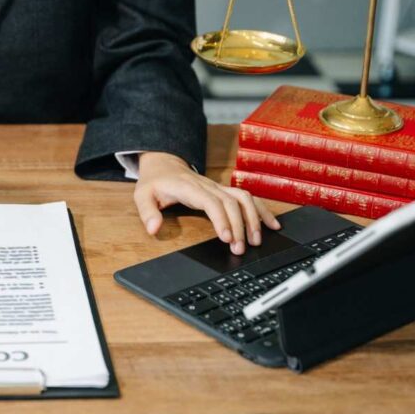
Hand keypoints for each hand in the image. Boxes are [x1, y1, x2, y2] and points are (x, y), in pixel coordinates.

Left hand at [133, 152, 280, 254]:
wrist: (164, 164)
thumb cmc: (155, 182)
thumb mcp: (142, 195)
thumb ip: (147, 212)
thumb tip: (153, 228)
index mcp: (190, 187)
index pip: (211, 202)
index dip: (221, 219)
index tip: (227, 238)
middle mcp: (208, 186)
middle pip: (231, 202)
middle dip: (239, 226)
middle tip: (240, 249)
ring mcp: (219, 187)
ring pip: (244, 198)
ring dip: (254, 218)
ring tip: (258, 240)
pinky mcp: (225, 191)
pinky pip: (248, 198)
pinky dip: (261, 210)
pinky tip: (272, 225)